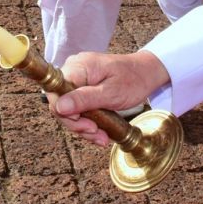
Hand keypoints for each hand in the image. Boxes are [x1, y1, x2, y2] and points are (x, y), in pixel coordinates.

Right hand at [50, 51, 170, 145]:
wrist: (146, 73)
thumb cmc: (134, 79)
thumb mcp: (111, 93)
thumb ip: (84, 99)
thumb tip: (59, 106)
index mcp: (78, 67)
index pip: (56, 94)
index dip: (67, 114)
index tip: (86, 125)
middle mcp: (74, 71)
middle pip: (61, 104)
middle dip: (78, 124)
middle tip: (96, 133)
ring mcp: (78, 79)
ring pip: (69, 110)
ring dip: (84, 127)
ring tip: (102, 136)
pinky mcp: (83, 87)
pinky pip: (78, 108)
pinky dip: (89, 121)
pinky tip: (101, 131)